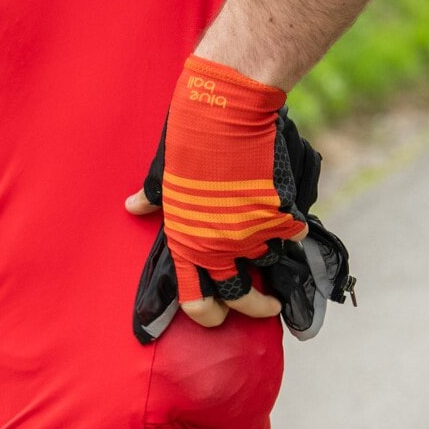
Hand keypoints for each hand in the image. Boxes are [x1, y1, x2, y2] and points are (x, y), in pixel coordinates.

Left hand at [126, 56, 308, 331]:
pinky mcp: (281, 215)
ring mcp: (253, 233)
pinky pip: (294, 231)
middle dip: (257, 307)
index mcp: (187, 241)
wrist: (225, 111)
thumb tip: (134, 207)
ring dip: (273, 258)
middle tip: (266, 304)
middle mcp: (221, 246)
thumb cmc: (188, 137)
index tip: (220, 317)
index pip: (196, 300)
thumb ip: (156, 199)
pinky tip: (289, 212)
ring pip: (269, 261)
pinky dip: (293, 225)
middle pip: (241, 298)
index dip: (208, 315)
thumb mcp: (165, 173)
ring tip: (276, 251)